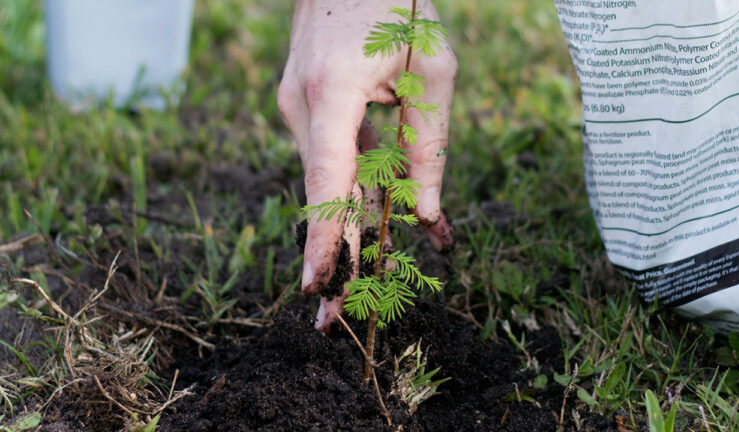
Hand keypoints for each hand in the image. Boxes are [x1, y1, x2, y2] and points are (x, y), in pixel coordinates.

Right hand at [277, 0, 456, 330]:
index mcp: (334, 89)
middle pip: (322, 196)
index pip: (327, 177)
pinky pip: (332, 160)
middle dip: (330, 258)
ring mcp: (297, 107)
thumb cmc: (397, 3)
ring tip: (368, 283)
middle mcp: (302, 104)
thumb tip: (425, 213)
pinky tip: (380, 223)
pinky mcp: (304, 108)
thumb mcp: (434, 67)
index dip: (324, 236)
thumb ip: (430, 143)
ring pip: (329, 183)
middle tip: (331, 320)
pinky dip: (355, 192)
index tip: (319, 285)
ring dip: (353, 228)